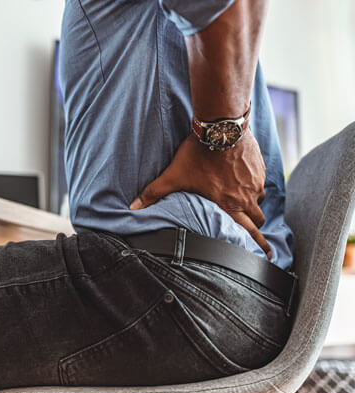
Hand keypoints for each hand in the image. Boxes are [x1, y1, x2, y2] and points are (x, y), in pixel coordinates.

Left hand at [129, 130, 271, 258]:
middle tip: (254, 230)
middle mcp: (246, 197)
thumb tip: (132, 208)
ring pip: (259, 200)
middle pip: (258, 220)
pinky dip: (254, 185)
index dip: (260, 245)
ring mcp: (255, 182)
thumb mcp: (174, 176)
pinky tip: (243, 179)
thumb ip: (153, 193)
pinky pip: (260, 182)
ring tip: (242, 200)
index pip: (249, 232)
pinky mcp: (259, 167)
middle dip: (256, 227)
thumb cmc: (198, 154)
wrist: (220, 128)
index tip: (268, 255)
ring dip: (252, 204)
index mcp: (228, 205)